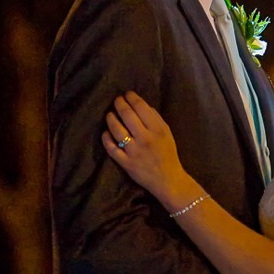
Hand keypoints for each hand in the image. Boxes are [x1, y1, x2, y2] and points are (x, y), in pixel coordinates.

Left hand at [102, 91, 193, 212]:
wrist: (168, 180)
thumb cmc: (168, 154)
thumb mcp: (167, 133)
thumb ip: (156, 118)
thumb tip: (143, 105)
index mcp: (157, 130)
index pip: (141, 107)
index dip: (132, 97)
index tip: (127, 94)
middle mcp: (145, 138)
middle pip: (127, 115)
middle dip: (119, 104)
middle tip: (117, 100)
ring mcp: (134, 151)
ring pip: (117, 130)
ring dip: (111, 119)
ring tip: (109, 114)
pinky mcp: (126, 163)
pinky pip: (112, 149)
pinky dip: (106, 139)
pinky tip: (106, 133)